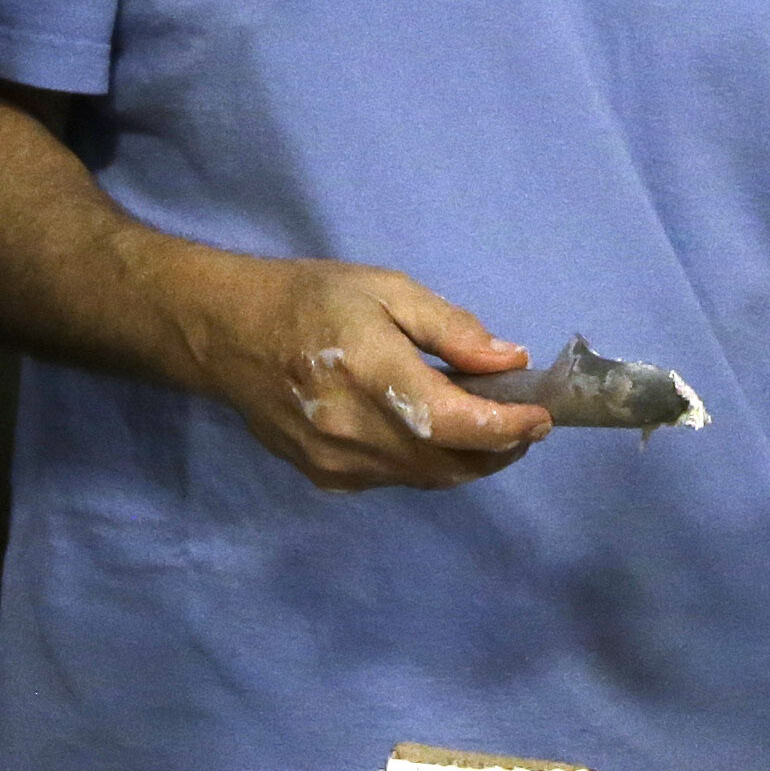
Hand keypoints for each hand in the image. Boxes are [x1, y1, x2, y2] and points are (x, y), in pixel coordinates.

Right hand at [167, 251, 552, 493]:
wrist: (228, 335)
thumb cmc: (311, 299)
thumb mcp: (387, 289)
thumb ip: (451, 329)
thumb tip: (509, 361)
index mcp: (369, 372)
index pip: (454, 422)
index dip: (507, 427)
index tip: (541, 415)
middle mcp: (352, 429)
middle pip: (449, 464)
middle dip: (499, 449)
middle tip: (524, 423)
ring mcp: (336, 462)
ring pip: (427, 480)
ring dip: (468, 461)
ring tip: (488, 428)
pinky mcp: (325, 478)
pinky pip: (396, 481)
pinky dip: (428, 464)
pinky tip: (434, 435)